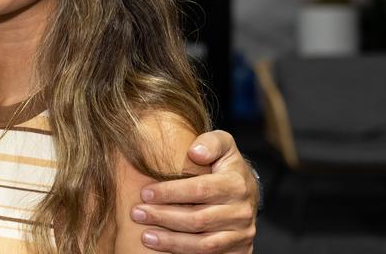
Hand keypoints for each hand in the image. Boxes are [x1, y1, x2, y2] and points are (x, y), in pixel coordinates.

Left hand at [130, 130, 256, 252]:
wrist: (248, 192)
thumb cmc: (226, 166)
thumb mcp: (223, 145)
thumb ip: (210, 142)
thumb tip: (194, 152)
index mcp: (236, 184)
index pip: (200, 189)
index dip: (170, 193)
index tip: (145, 193)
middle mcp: (242, 211)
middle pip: (198, 220)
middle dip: (163, 217)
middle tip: (137, 213)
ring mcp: (241, 234)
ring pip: (203, 245)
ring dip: (171, 242)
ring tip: (146, 236)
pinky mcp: (239, 251)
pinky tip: (165, 249)